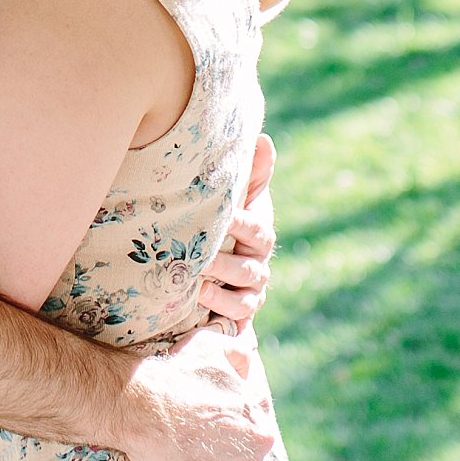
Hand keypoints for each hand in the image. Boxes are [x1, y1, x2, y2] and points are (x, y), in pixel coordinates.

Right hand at [116, 328, 278, 460]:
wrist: (143, 409)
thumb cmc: (174, 376)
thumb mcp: (210, 347)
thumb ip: (237, 351)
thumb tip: (249, 355)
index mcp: (257, 408)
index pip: (255, 416)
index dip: (234, 418)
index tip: (214, 422)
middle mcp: (261, 439)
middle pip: (254, 445)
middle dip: (236, 444)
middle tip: (205, 443)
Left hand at [197, 132, 274, 331]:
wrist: (213, 265)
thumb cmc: (226, 221)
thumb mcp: (237, 196)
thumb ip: (251, 171)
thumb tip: (263, 139)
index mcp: (260, 235)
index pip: (258, 230)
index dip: (241, 224)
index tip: (221, 216)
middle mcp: (258, 265)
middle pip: (250, 268)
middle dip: (224, 263)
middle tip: (199, 257)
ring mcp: (251, 293)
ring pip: (244, 297)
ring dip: (221, 292)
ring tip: (196, 284)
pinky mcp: (240, 315)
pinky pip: (238, 321)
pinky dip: (223, 316)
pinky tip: (201, 305)